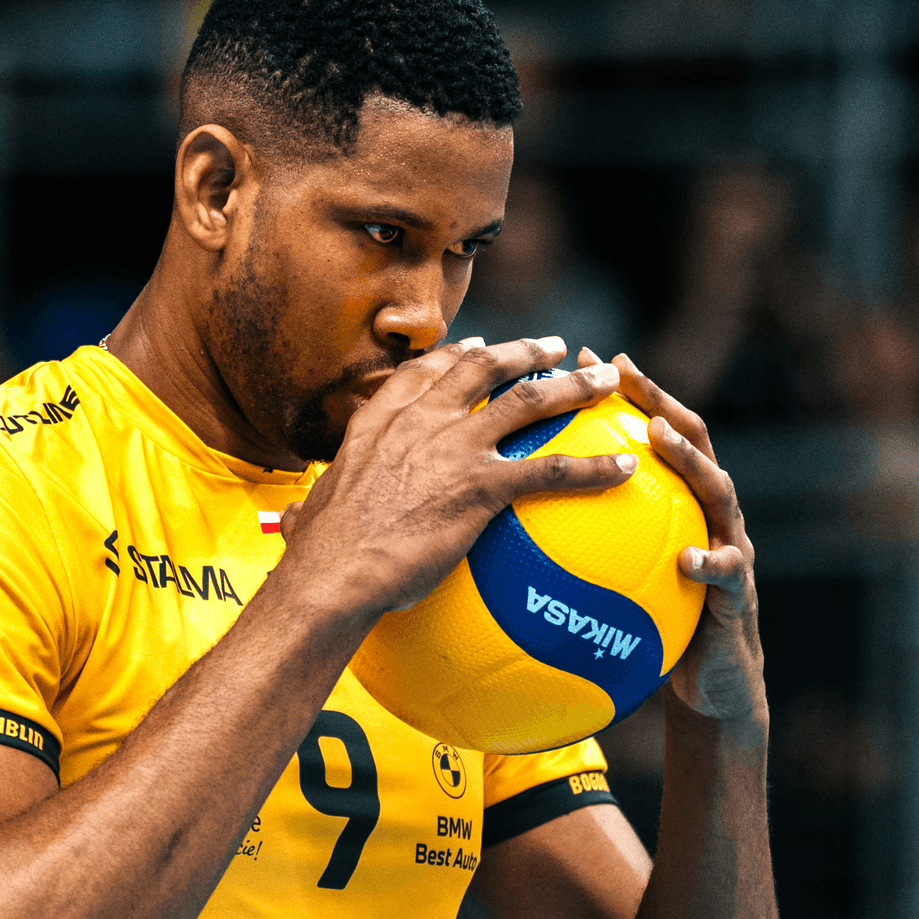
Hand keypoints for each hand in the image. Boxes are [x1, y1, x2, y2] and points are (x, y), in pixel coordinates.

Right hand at [277, 336, 632, 621]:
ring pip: (529, 401)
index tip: (477, 347)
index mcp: (380, 421)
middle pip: (484, 368)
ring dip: (573, 386)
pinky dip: (593, 467)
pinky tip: (623, 469)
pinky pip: (552, 470)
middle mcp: (422, 421)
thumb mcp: (311, 514)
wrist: (333, 572)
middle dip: (525, 351)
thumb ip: (314, 508)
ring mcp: (455, 448)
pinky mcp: (482, 486)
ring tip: (606, 380)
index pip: (425, 372)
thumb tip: (296, 521)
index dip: (456, 355)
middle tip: (557, 347)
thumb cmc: (317, 557)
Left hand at [590, 346, 765, 735]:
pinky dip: (709, 561)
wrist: (709, 685)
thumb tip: (497, 531)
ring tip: (657, 439)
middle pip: (690, 440)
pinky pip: (726, 573)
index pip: (647, 432)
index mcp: (673, 503)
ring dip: (690, 460)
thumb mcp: (607, 581)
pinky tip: (687, 560)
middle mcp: (706, 512)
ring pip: (717, 491)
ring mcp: (729, 545)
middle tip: (622, 373)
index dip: (621, 392)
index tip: (580, 356)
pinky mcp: (739, 593)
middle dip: (657, 401)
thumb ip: (574, 547)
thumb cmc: (649, 628)